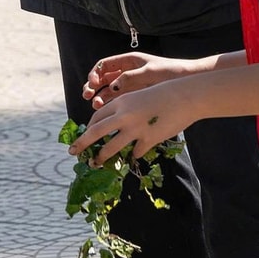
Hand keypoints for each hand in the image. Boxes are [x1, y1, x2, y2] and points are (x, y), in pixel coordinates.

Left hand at [68, 79, 195, 163]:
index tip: (85, 135)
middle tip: (73, 152)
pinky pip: (136, 151)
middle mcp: (124, 116)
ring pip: (111, 147)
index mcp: (120, 103)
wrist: (185, 96)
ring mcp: (136, 129)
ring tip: (96, 163)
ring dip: (102, 157)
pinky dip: (133, 154)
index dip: (89, 128)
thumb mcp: (138, 97)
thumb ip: (125, 110)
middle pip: (96, 132)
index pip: (97, 118)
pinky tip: (134, 154)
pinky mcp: (149, 140)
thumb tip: (113, 124)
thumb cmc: (163, 94)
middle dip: (82, 144)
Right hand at [84, 53, 210, 107]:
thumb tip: (112, 87)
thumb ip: (130, 78)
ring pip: (107, 92)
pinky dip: (109, 107)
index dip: (95, 74)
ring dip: (99, 98)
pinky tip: (106, 113)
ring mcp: (129, 87)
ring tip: (96, 106)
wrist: (189, 81)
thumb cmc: (171, 71)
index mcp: (128, 62)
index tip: (94, 83)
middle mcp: (125, 74)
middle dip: (92, 87)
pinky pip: (116, 103)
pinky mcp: (134, 99)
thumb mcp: (150, 72)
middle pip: (102, 80)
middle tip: (88, 96)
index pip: (104, 66)